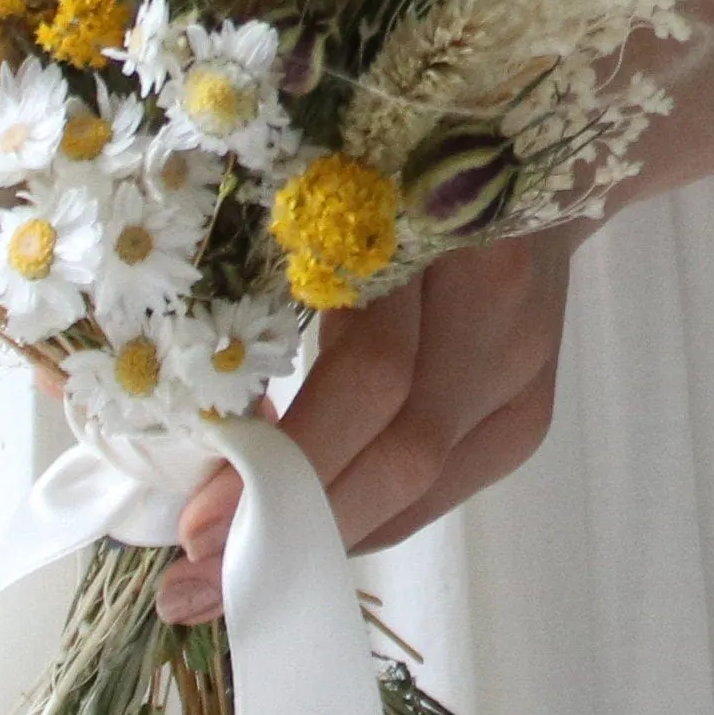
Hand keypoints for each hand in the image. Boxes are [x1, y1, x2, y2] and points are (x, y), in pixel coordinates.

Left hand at [152, 0, 713, 625]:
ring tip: (231, 580)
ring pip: (426, 481)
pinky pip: (443, 485)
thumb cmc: (395, 135)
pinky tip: (304, 538)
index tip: (188, 526)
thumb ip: (271, 254)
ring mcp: (529, 366)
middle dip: (289, 527)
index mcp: (447, 232)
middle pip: (403, 448)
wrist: (546, 128)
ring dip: (321, 536)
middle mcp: (502, 310)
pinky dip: (367, 515)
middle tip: (190, 585)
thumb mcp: (329, 169)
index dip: (284, 460)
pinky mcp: (530, 406)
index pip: (369, 376)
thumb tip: (167, 372)